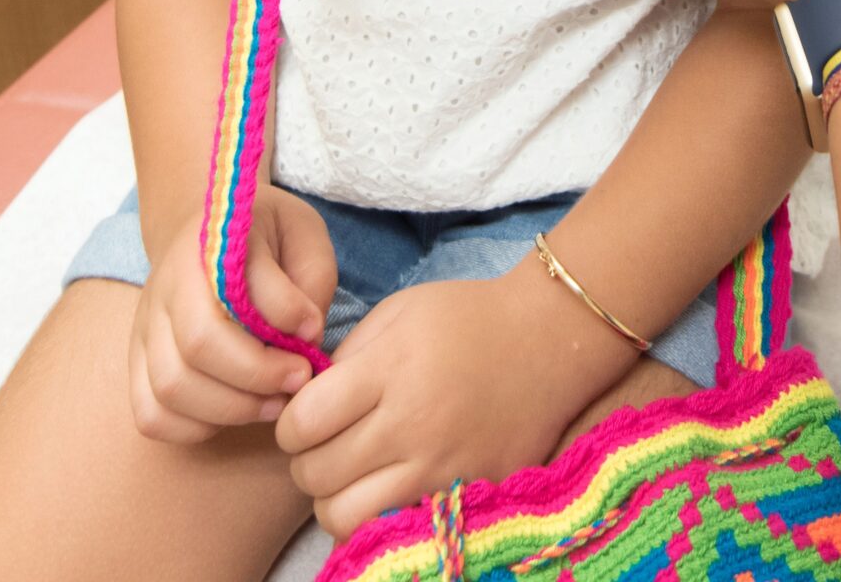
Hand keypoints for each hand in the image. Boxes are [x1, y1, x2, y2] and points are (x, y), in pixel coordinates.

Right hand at [128, 184, 333, 442]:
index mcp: (208, 246)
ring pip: (170, 388)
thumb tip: (305, 334)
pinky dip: (194, 428)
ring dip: (231, 409)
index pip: (236, 289)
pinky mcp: (137, 364)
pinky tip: (233, 413)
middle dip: (258, 375)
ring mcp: (145, 329)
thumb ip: (310, 278)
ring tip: (274, 402)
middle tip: (299, 379)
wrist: (198, 228)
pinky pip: (151, 415)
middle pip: (198, 347)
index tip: (314, 332)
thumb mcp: (300, 231)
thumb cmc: (262, 235)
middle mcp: (166, 288)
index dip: (283, 318)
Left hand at [277, 266, 637, 538]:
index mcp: (390, 369)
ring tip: (352, 475)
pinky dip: (378, 518)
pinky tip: (387, 489)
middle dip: (307, 461)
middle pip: (316, 475)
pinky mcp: (469, 495)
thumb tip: (304, 405)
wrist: (551, 340)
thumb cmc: (468, 318)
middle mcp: (413, 424)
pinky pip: (395, 528)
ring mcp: (443, 468)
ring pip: (344, 517)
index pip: (301, 423)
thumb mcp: (399, 312)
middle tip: (327, 444)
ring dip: (335, 499)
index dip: (290, 423)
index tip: (306, 416)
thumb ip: (346, 358)